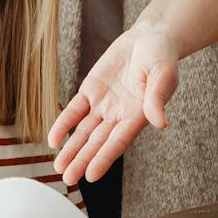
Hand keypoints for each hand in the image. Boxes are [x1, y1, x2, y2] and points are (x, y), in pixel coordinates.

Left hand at [49, 22, 179, 186]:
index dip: (104, 158)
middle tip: (69, 179)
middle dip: (83, 160)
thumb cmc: (162, 57)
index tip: (91, 175)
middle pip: (98, 141)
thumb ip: (158, 97)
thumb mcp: (164, 73)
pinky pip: (75, 110)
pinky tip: (53, 140)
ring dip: (72, 149)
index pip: (119, 141)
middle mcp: (119, 115)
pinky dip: (64, 124)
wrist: (149, 38)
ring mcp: (104, 104)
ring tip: (59, 167)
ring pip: (84, 131)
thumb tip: (160, 123)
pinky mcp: (91, 90)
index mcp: (139, 115)